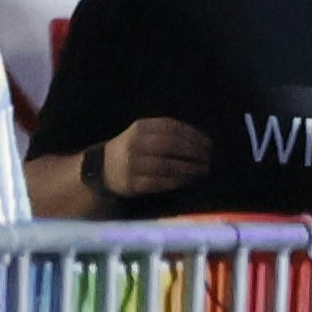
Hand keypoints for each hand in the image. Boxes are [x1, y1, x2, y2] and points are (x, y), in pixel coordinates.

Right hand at [93, 115, 213, 203]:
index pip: (171, 127)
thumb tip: (201, 141)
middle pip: (171, 145)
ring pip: (168, 166)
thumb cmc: (132, 149)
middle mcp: (135, 144)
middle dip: (194, 153)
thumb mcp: (144, 133)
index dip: (193, 135)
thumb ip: (167, 133)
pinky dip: (178, 182)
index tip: (208, 143)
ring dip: (190, 169)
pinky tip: (188, 180)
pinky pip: (161, 183)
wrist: (103, 168)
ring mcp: (133, 165)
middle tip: (208, 159)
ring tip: (203, 170)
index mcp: (140, 128)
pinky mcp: (133, 183)